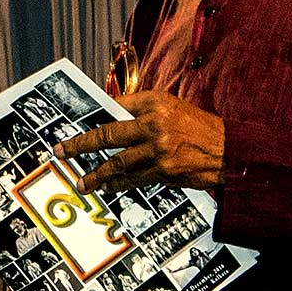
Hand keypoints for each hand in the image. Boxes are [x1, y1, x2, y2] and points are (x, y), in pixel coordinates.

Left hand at [56, 90, 225, 194]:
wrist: (230, 150)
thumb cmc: (200, 129)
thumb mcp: (174, 109)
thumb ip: (144, 113)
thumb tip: (114, 119)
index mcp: (155, 103)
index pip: (117, 106)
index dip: (94, 117)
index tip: (75, 125)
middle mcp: (154, 123)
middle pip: (107, 134)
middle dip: (80, 144)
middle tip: (62, 151)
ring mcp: (157, 148)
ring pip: (117, 162)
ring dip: (96, 174)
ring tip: (82, 182)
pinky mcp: (163, 170)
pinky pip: (132, 179)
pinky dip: (118, 184)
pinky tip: (107, 187)